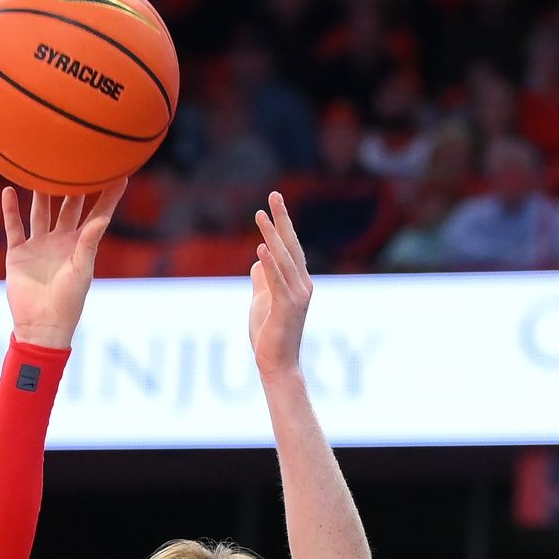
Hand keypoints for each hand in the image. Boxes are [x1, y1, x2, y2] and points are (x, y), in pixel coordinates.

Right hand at [2, 179, 126, 349]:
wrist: (41, 325)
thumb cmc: (68, 303)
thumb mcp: (82, 271)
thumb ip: (89, 243)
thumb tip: (103, 218)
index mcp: (81, 245)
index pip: (98, 214)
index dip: (109, 196)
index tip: (120, 173)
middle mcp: (61, 241)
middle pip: (68, 205)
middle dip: (73, 184)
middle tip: (75, 156)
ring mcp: (40, 245)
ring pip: (40, 211)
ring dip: (40, 191)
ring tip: (40, 165)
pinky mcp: (19, 253)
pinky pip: (14, 226)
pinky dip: (10, 209)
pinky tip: (9, 190)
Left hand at [248, 191, 312, 379]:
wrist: (277, 364)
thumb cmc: (270, 336)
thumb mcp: (261, 302)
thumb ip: (262, 281)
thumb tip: (255, 262)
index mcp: (298, 282)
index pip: (290, 247)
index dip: (282, 224)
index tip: (274, 202)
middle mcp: (303, 285)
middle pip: (291, 245)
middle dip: (282, 219)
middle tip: (274, 194)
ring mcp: (297, 296)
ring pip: (284, 259)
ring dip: (271, 235)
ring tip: (260, 215)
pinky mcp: (287, 308)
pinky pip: (277, 282)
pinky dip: (270, 264)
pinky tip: (261, 248)